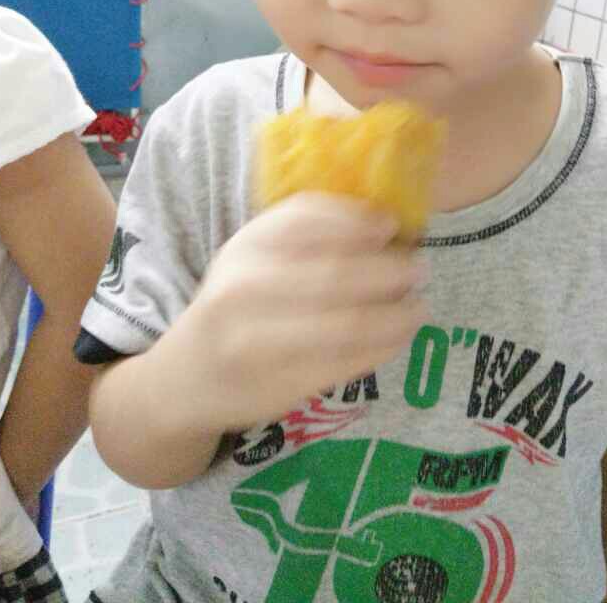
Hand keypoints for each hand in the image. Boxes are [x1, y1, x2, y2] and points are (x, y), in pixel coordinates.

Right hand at [161, 192, 426, 434]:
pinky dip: (382, 348)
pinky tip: (399, 337)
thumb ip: (304, 231)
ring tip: (420, 308)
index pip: (306, 221)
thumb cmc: (236, 302)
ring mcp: (261, 341)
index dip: (356, 221)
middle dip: (389, 271)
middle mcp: (247, 289)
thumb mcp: (253, 254)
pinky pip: (344, 363)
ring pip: (346, 325)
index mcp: (244, 247)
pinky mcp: (279, 384)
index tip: (392, 225)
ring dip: (395, 315)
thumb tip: (384, 223)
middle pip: (335, 275)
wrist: (186, 375)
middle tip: (420, 269)